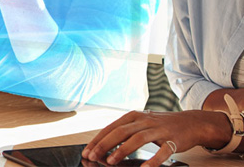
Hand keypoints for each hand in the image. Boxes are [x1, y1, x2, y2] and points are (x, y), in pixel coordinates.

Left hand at [83, 110, 231, 166]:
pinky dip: (153, 160)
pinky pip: (163, 151)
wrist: (191, 123)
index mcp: (133, 116)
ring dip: (122, 150)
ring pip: (138, 139)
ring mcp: (159, 129)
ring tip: (111, 161)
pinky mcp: (173, 139)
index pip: (111, 127)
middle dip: (105, 144)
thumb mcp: (140, 124)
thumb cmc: (161, 125)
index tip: (87, 150)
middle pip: (121, 132)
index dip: (98, 139)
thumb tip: (104, 146)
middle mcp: (144, 120)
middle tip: (93, 156)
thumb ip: (124, 133)